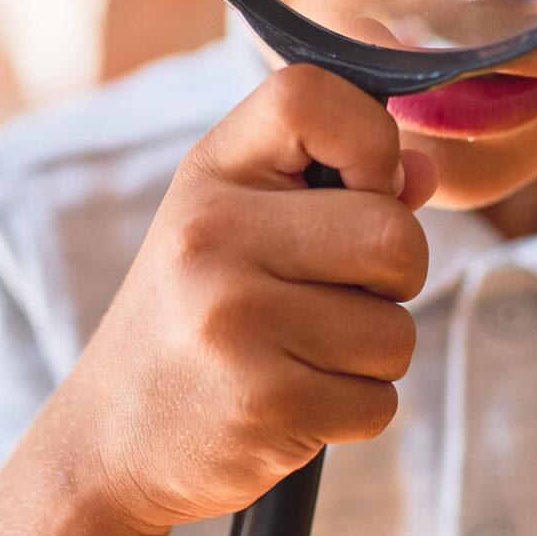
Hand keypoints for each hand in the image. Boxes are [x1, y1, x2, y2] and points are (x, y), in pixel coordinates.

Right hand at [47, 65, 437, 535]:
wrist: (110, 439)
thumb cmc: (192, 319)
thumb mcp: (234, 227)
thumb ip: (331, 187)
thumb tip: (426, 169)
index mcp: (211, 177)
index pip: (310, 96)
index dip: (370, 140)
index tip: (362, 189)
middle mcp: (215, 237)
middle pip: (394, 234)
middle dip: (394, 278)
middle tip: (337, 298)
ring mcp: (236, 322)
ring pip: (396, 331)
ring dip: (370, 356)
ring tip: (299, 356)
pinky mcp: (264, 403)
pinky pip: (378, 401)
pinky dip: (352, 411)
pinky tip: (291, 404)